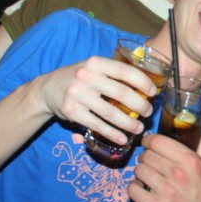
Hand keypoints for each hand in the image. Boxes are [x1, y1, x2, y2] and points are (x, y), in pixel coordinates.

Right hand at [35, 56, 156, 144]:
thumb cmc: (79, 78)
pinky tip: (122, 139)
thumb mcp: (93, 68)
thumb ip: (113, 73)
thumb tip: (144, 87)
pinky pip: (97, 125)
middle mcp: (86, 77)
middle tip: (148, 113)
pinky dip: (112, 133)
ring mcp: (78, 95)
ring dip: (128, 123)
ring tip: (139, 129)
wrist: (47, 89)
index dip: (142, 82)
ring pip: (110, 113)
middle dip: (139, 105)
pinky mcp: (72, 112)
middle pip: (120, 93)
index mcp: (96, 63)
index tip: (153, 92)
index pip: (124, 71)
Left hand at [128, 134, 200, 201]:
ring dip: (140, 173)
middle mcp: (176, 173)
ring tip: (147, 178)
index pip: (158, 141)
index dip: (149, 140)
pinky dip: (134, 188)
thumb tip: (194, 131)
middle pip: (146, 155)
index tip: (148, 143)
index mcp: (190, 161)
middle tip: (149, 163)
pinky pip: (132, 189)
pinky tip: (142, 190)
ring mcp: (164, 191)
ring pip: (138, 171)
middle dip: (145, 157)